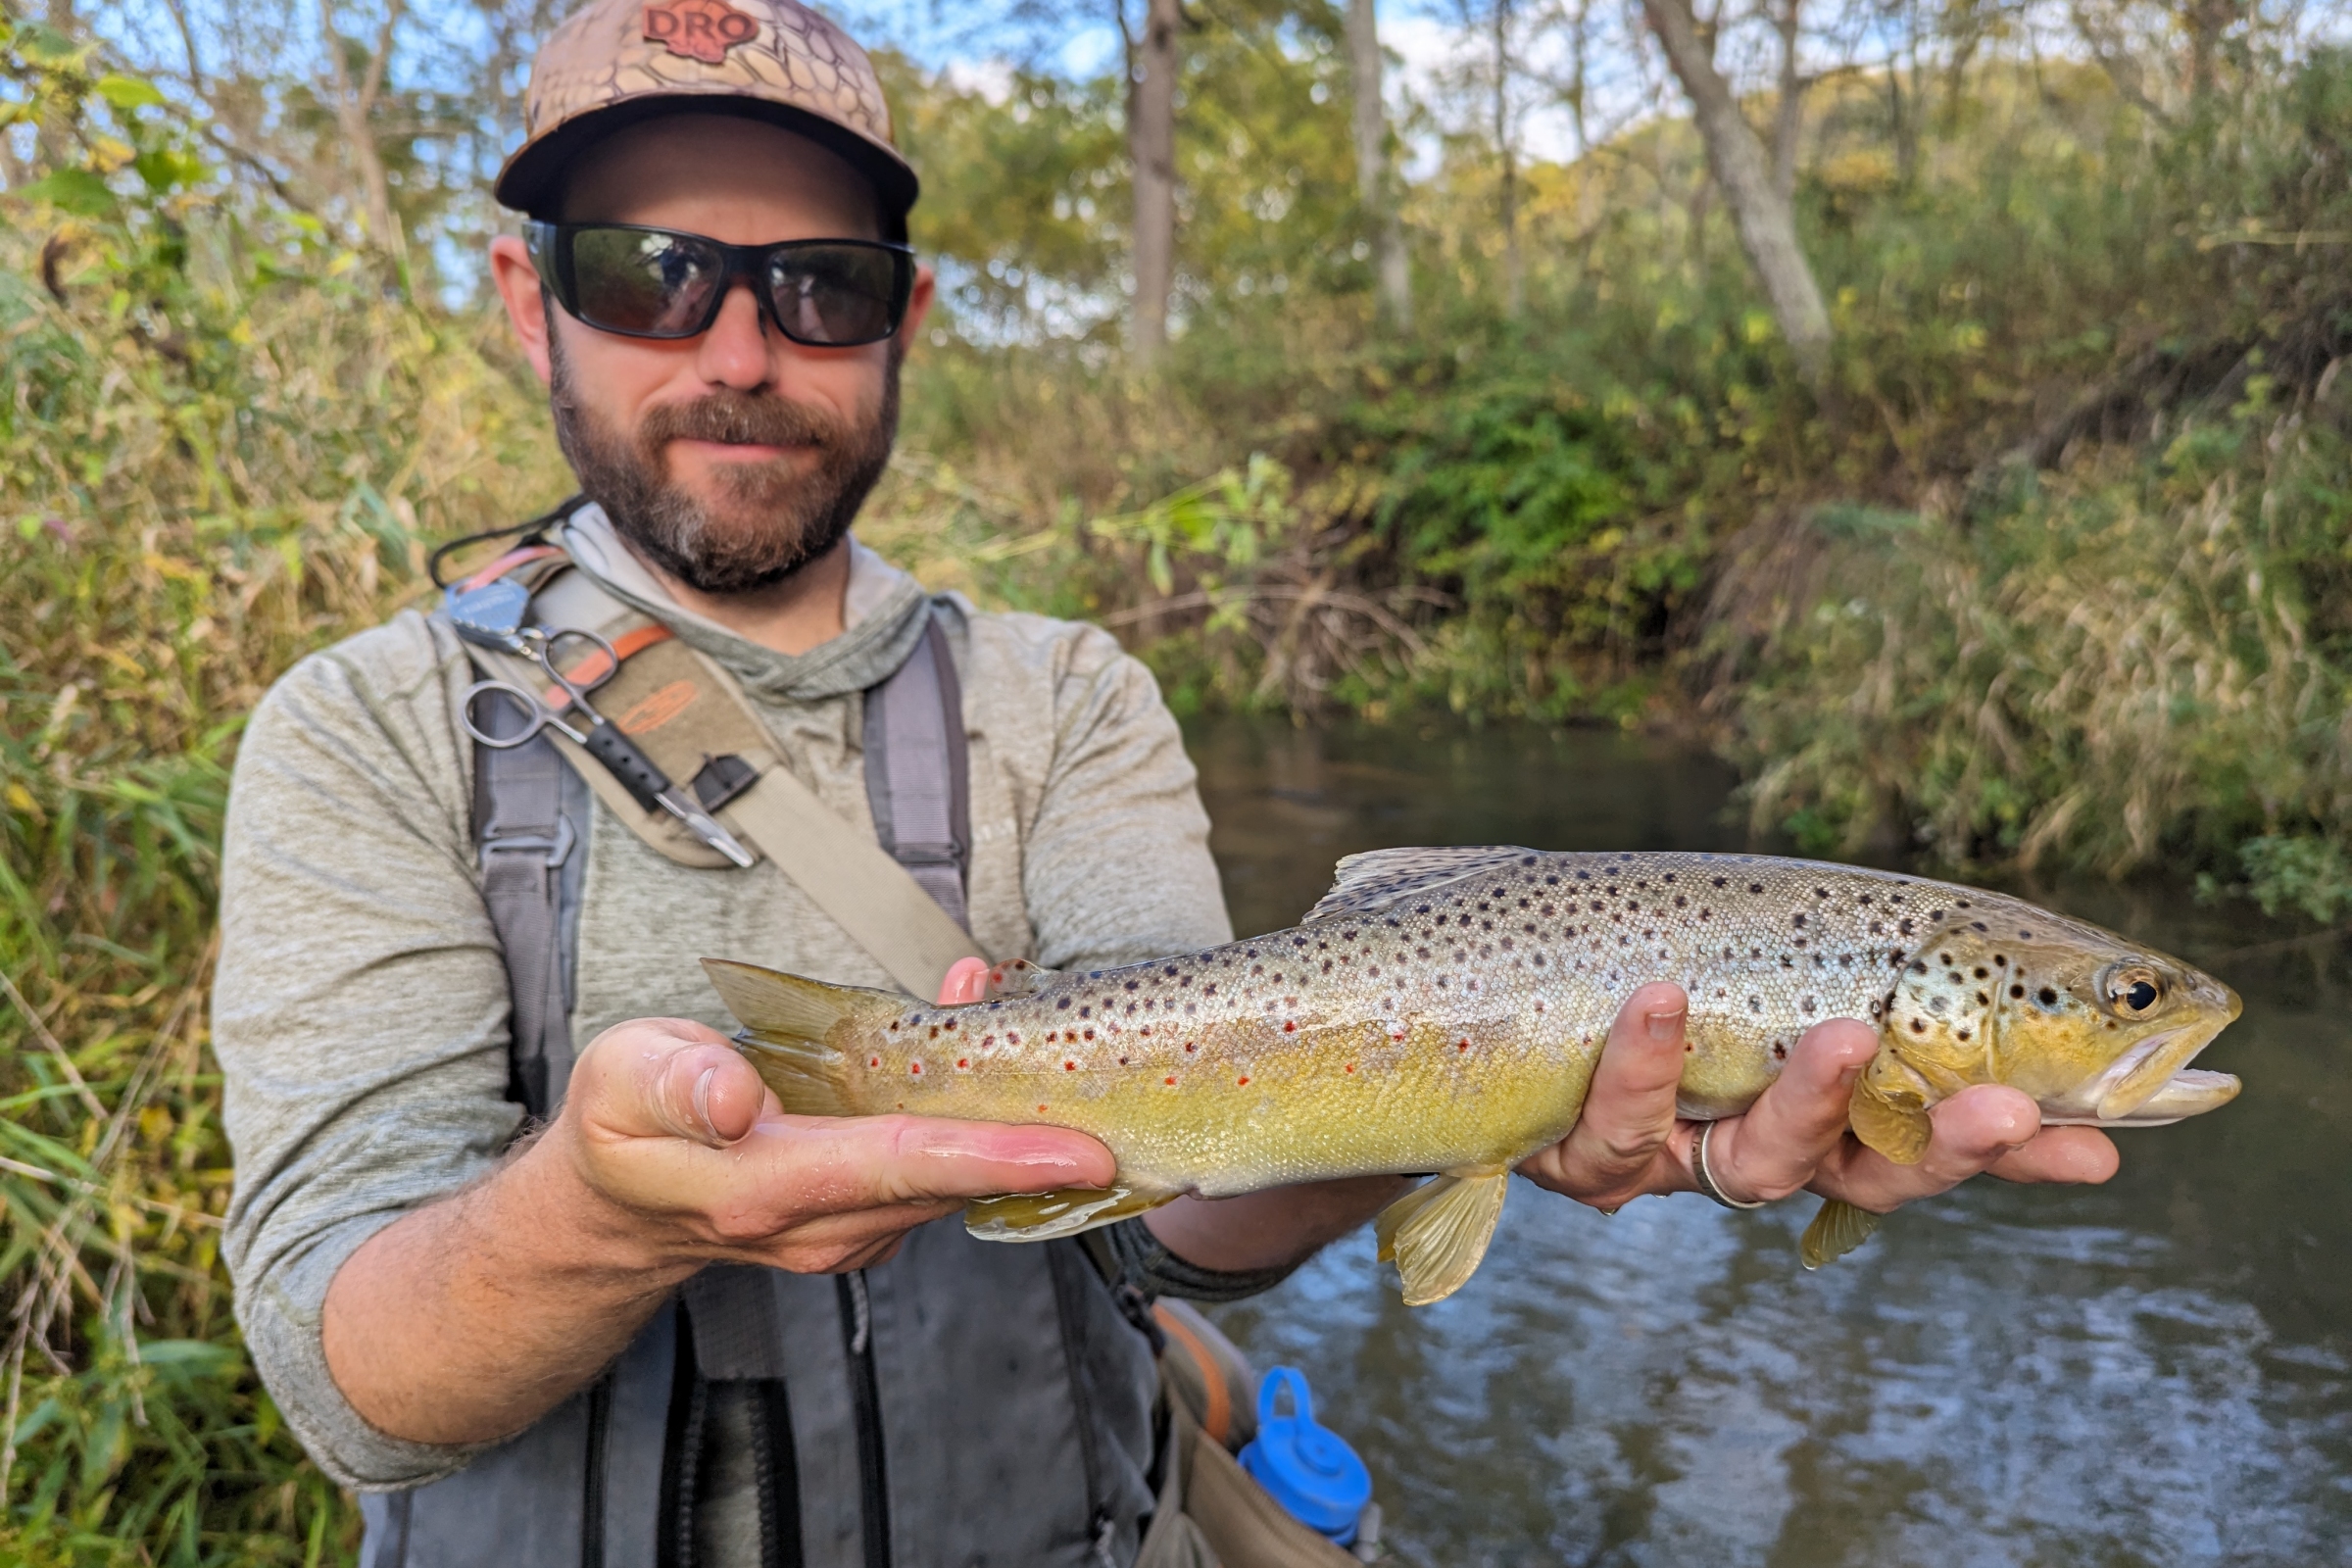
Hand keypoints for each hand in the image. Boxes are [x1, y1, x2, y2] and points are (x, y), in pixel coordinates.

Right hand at [554, 1015, 1113, 1274]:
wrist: (614, 1207)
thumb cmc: (621, 1128)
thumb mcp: (622, 1081)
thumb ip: (679, 1083)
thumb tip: (735, 1097)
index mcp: (768, 1190)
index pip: (905, 1169)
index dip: (998, 1156)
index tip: (1081, 1152)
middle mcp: (824, 1226)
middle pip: (953, 1173)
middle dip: (1033, 1125)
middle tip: (1102, 1065)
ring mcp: (850, 1230)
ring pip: (952, 1169)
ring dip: (1002, 1108)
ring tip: (1026, 1018)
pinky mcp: (866, 1218)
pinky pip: (937, 1164)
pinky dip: (968, 1112)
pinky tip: (974, 1041)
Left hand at [1513, 983, 2118, 1213]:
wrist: (1442, 1003)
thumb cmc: (1608, 956)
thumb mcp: (1732, 948)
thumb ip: (1841, 963)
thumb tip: (1993, 943)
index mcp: (1799, 1109)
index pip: (1927, 1143)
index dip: (2005, 1155)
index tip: (2099, 1149)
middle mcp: (1741, 1147)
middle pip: (1862, 1173)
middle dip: (1942, 1147)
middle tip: (2004, 1107)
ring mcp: (1666, 1158)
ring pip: (1750, 1163)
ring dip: (1809, 1100)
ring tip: (1849, 1032)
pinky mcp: (1575, 1150)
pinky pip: (1617, 1123)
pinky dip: (1646, 1058)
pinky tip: (1664, 997)